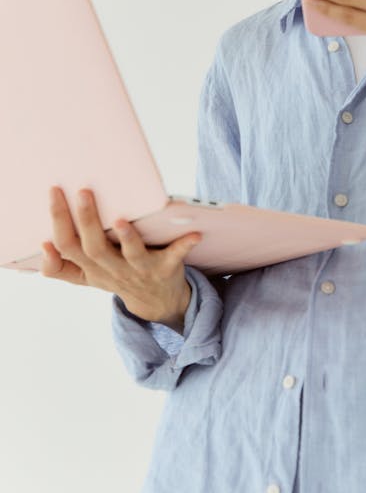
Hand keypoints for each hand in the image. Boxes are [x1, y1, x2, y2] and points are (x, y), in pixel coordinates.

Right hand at [41, 186, 200, 322]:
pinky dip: (184, 246)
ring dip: (127, 238)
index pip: (68, 245)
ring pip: (131, 256)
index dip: (59, 221)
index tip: (55, 192)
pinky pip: (175, 257)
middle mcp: (114, 270)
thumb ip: (61, 266)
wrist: (156, 301)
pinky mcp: (167, 269)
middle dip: (87, 221)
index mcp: (92, 267)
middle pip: (95, 248)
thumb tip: (43, 247)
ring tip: (122, 220)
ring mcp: (141, 270)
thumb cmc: (117, 276)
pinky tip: (194, 233)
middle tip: (83, 192)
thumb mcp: (87, 276)